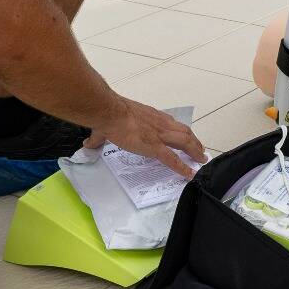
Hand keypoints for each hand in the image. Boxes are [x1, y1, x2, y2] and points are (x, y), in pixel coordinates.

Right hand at [89, 99, 207, 174]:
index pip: (172, 124)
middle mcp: (161, 124)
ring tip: (200, 160)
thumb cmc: (110, 116)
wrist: (111, 113)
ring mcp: (160, 136)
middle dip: (194, 142)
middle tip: (200, 151)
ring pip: (185, 143)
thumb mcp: (110, 124)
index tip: (186, 139)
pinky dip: (182, 167)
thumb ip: (100, 136)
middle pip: (184, 132)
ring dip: (194, 152)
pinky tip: (188, 174)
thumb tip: (88, 144)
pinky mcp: (155, 147)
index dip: (181, 132)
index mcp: (153, 117)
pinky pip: (173, 159)